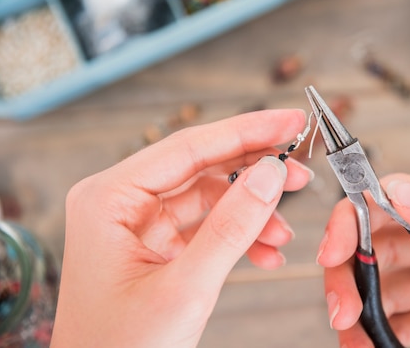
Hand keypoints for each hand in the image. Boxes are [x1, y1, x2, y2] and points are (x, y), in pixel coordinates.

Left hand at [51, 109, 313, 347]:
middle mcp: (121, 203)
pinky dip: (240, 236)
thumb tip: (271, 174)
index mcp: (109, 198)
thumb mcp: (184, 288)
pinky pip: (207, 226)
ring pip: (210, 197)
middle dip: (254, 171)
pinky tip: (267, 252)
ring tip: (286, 229)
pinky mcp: (156, 247)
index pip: (189, 147)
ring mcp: (139, 225)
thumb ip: (232, 227)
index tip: (290, 122)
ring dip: (252, 212)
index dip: (247, 131)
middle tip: (300, 169)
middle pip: (202, 167)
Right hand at [317, 174, 409, 346]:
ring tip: (352, 333)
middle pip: (380, 240)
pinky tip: (367, 343)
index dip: (357, 217)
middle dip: (351, 270)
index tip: (335, 249)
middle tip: (341, 306)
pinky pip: (392, 315)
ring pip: (381, 280)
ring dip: (358, 304)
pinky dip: (372, 329)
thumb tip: (402, 191)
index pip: (400, 197)